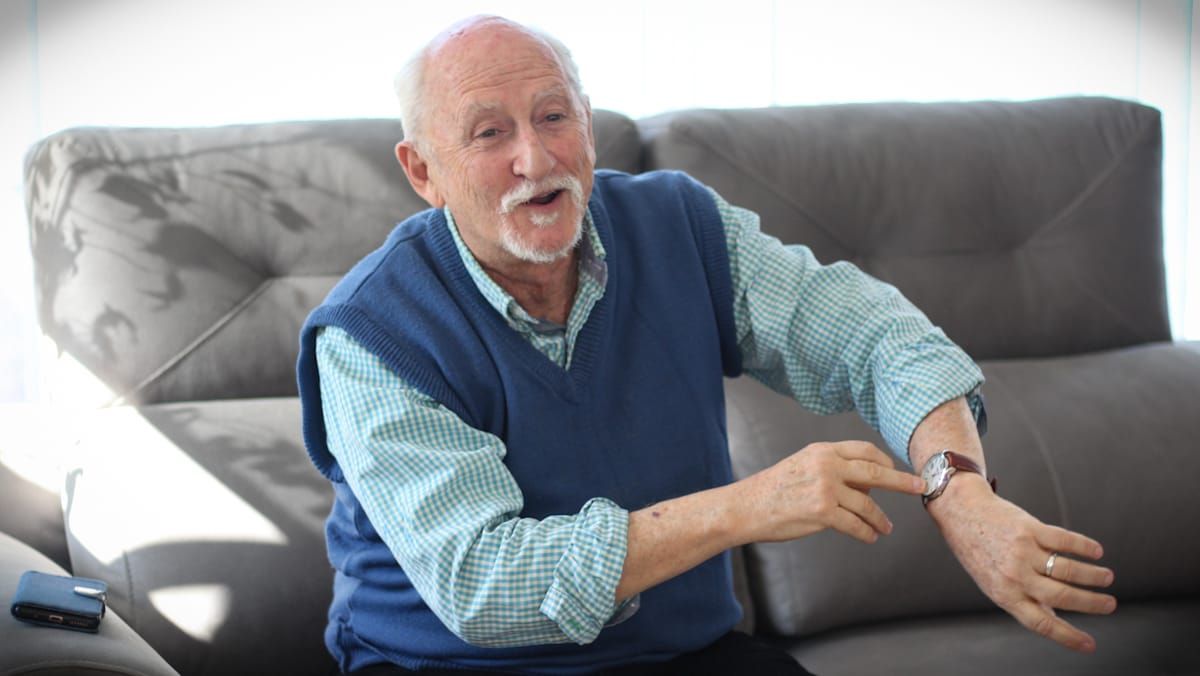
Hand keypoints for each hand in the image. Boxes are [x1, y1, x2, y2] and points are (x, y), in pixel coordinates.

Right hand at [735, 440, 925, 544]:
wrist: (747, 507)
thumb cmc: (773, 489)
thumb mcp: (803, 465)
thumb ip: (832, 467)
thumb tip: (865, 482)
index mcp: (822, 450)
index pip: (864, 450)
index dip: (885, 460)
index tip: (897, 469)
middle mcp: (827, 466)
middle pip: (875, 472)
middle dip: (902, 481)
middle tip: (919, 487)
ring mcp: (825, 489)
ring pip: (867, 504)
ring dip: (880, 518)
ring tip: (885, 527)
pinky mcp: (823, 513)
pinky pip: (855, 525)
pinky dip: (866, 532)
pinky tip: (870, 536)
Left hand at [928, 476, 1116, 652]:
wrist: (962, 514)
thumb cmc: (980, 552)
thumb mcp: (994, 584)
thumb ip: (1023, 601)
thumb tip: (1055, 620)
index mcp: (1006, 595)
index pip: (1042, 624)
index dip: (1068, 637)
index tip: (1090, 644)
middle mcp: (1015, 576)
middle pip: (1063, 596)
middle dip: (1092, 604)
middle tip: (1110, 605)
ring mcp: (1022, 552)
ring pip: (1069, 569)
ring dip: (1094, 576)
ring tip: (1107, 577)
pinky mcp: (1029, 528)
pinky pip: (1064, 540)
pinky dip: (1084, 547)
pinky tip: (1096, 551)